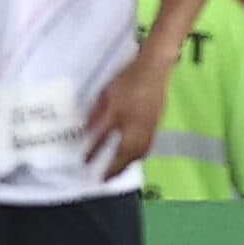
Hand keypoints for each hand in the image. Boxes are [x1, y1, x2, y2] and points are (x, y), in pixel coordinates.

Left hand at [82, 52, 168, 174]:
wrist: (154, 66)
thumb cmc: (128, 82)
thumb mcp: (107, 100)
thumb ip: (98, 120)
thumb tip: (87, 137)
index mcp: (132, 131)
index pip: (118, 155)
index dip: (108, 167)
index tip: (98, 178)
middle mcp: (144, 133)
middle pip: (133, 157)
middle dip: (121, 168)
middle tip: (109, 176)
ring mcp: (153, 126)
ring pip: (142, 150)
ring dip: (131, 161)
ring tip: (120, 165)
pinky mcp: (156, 118)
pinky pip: (147, 142)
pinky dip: (138, 150)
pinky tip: (132, 146)